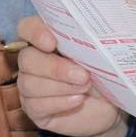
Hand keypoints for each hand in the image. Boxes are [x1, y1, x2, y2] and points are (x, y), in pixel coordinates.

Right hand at [17, 16, 127, 136]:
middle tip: (83, 75)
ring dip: (61, 87)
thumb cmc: (102, 73)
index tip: (52, 43)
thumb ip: (88, 44)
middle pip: (27, 58)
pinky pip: (36, 105)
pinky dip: (59, 102)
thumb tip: (89, 40)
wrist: (108, 105)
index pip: (26, 28)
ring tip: (85, 87)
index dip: (35, 32)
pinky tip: (78, 100)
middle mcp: (32, 60)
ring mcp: (29, 85)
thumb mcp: (100, 56)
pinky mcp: (33, 109)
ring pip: (30, 84)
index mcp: (46, 38)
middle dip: (55, 68)